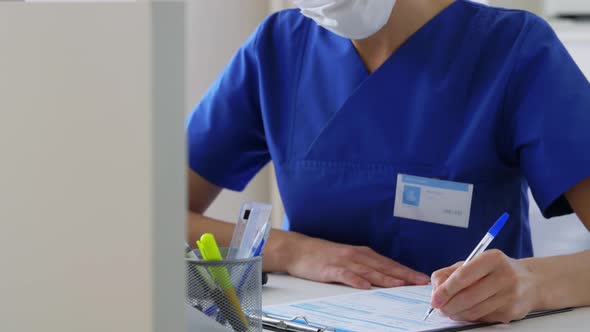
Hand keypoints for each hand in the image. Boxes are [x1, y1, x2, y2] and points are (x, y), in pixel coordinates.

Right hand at [283, 234, 429, 288]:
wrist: (298, 249)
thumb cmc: (323, 256)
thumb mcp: (347, 258)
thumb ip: (364, 266)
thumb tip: (384, 276)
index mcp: (362, 254)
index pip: (389, 263)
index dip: (406, 271)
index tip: (421, 278)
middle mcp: (356, 255)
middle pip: (383, 266)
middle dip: (403, 275)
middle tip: (419, 282)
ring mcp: (343, 261)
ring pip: (368, 270)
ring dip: (385, 277)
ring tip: (399, 284)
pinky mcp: (330, 269)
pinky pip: (345, 275)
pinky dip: (356, 280)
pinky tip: (365, 286)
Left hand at [430, 249, 538, 322]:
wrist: (531, 282)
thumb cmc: (495, 270)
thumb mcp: (473, 263)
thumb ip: (450, 273)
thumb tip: (435, 289)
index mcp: (492, 258)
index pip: (464, 276)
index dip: (446, 289)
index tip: (435, 298)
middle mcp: (504, 276)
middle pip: (468, 296)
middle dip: (448, 305)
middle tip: (439, 307)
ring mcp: (510, 295)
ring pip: (474, 311)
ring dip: (457, 313)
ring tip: (450, 310)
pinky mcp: (512, 312)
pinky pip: (483, 318)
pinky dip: (470, 317)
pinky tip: (467, 311)